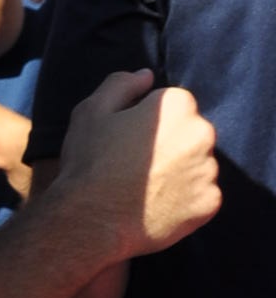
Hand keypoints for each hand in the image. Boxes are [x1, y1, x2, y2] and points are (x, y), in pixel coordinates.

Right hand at [58, 68, 220, 256]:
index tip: (128, 140)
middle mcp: (202, 133)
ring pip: (197, 165)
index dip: (148, 121)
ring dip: (179, 172)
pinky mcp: (210, 203)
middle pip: (190, 133)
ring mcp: (208, 171)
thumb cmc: (88, 162)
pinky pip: (201, 196)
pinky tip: (156, 205)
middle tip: (136, 165)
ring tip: (145, 187)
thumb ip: (121, 84)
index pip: (173, 105)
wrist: (91, 221)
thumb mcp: (91, 111)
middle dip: (170, 144)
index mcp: (177, 106)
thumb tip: (147, 76)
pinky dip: (184, 200)